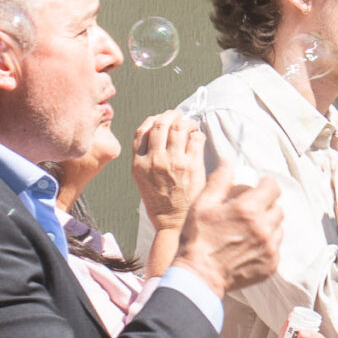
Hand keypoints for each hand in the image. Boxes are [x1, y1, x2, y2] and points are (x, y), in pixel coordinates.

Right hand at [131, 114, 205, 229]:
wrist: (172, 223)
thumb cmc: (160, 204)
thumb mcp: (142, 180)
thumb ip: (145, 160)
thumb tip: (157, 140)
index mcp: (138, 163)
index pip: (141, 131)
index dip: (152, 119)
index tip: (160, 118)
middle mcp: (154, 159)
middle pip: (160, 125)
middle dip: (170, 115)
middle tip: (178, 114)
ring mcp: (173, 162)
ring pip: (178, 128)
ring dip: (186, 122)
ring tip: (191, 124)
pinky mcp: (192, 166)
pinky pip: (195, 140)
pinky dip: (198, 133)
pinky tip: (199, 136)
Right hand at [174, 170, 284, 297]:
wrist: (199, 275)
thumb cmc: (197, 239)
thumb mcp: (202, 205)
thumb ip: (219, 181)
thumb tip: (229, 163)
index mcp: (248, 210)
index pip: (273, 188)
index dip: (267, 184)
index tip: (260, 186)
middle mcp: (264, 228)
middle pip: (277, 208)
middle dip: (266, 205)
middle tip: (249, 210)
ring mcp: (270, 247)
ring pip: (278, 228)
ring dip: (267, 224)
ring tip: (247, 229)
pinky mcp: (272, 263)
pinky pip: (276, 246)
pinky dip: (266, 243)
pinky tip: (248, 245)